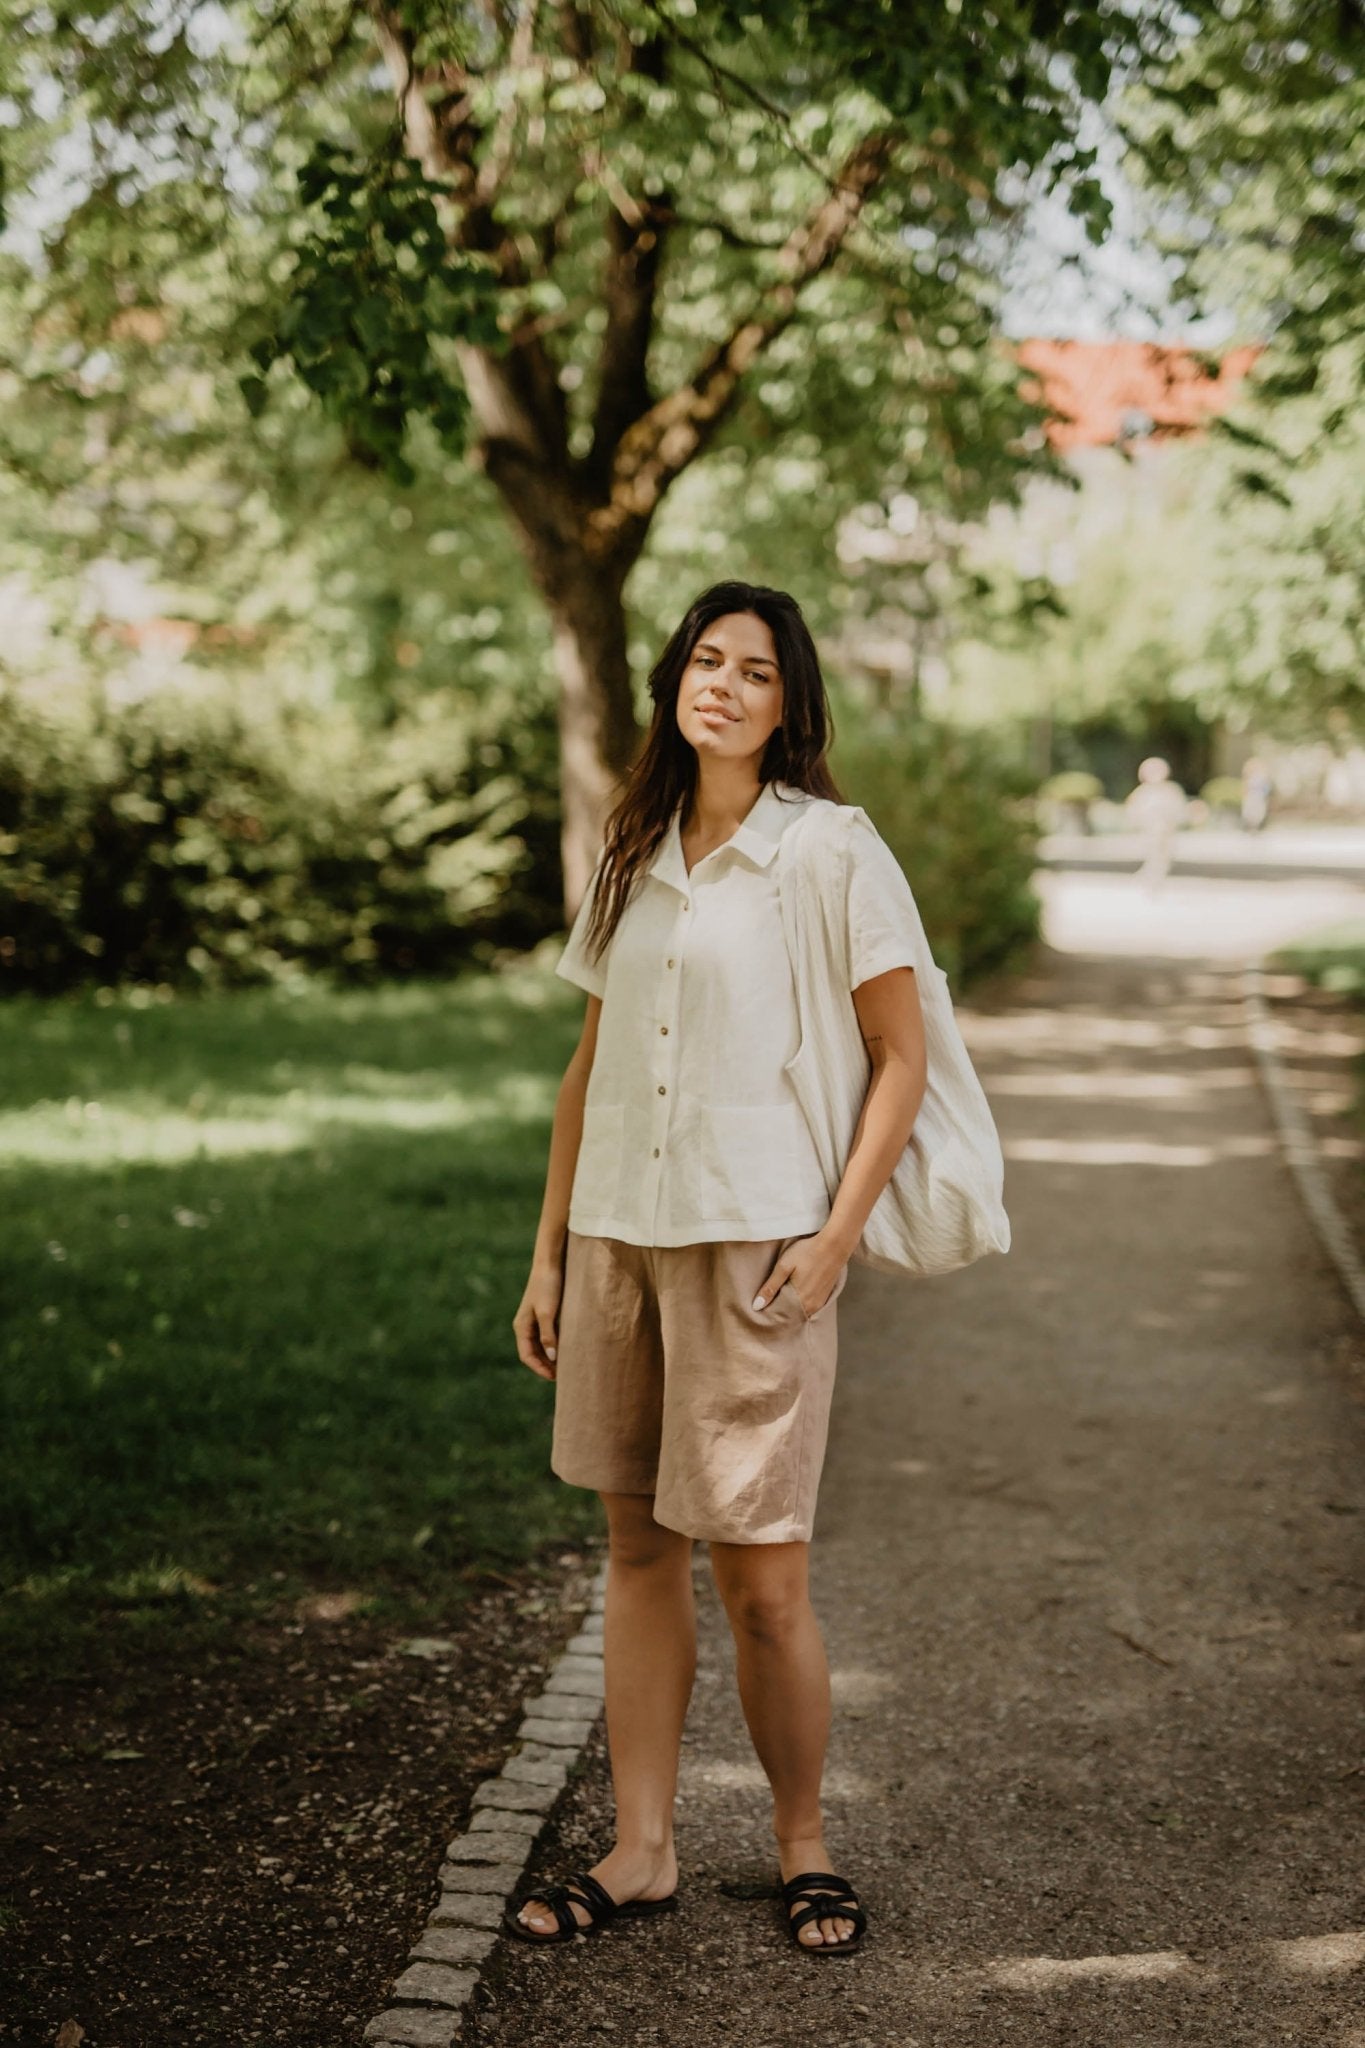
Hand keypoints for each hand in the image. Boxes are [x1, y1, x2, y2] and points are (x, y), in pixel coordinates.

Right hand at [512, 1256, 563, 1378]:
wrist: (550, 1262)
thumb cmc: (548, 1286)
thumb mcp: (548, 1312)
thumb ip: (549, 1335)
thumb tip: (552, 1358)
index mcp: (522, 1327)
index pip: (527, 1356)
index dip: (539, 1369)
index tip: (554, 1378)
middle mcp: (525, 1326)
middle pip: (533, 1353)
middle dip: (545, 1366)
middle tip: (563, 1377)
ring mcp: (534, 1320)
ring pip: (541, 1346)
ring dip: (551, 1357)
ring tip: (566, 1366)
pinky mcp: (545, 1314)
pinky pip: (548, 1336)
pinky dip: (555, 1345)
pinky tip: (568, 1349)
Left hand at [753, 1230, 846, 1318]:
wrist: (835, 1245)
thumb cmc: (808, 1252)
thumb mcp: (784, 1266)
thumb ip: (770, 1287)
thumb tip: (757, 1306)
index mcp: (798, 1301)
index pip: (779, 1315)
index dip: (769, 1311)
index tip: (759, 1307)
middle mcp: (810, 1307)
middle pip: (789, 1315)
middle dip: (778, 1310)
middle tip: (768, 1301)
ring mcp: (819, 1303)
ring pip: (799, 1311)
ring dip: (789, 1307)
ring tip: (780, 1297)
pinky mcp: (825, 1297)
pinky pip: (809, 1307)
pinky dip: (800, 1304)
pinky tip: (795, 1294)